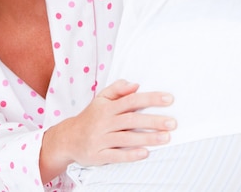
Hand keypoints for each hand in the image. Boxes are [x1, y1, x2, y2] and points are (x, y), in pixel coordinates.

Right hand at [39, 79, 175, 181]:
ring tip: (165, 138)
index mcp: (107, 107)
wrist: (67, 138)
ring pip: (126, 138)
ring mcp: (101, 139)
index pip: (132, 100)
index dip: (151, 99)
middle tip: (172, 123)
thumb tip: (135, 85)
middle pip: (132, 120)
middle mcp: (105, 122)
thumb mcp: (100, 99)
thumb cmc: (90, 117)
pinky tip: (145, 153)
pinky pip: (116, 155)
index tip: (168, 99)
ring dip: (147, 138)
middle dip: (153, 121)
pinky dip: (131, 154)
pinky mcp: (98, 155)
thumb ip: (117, 90)